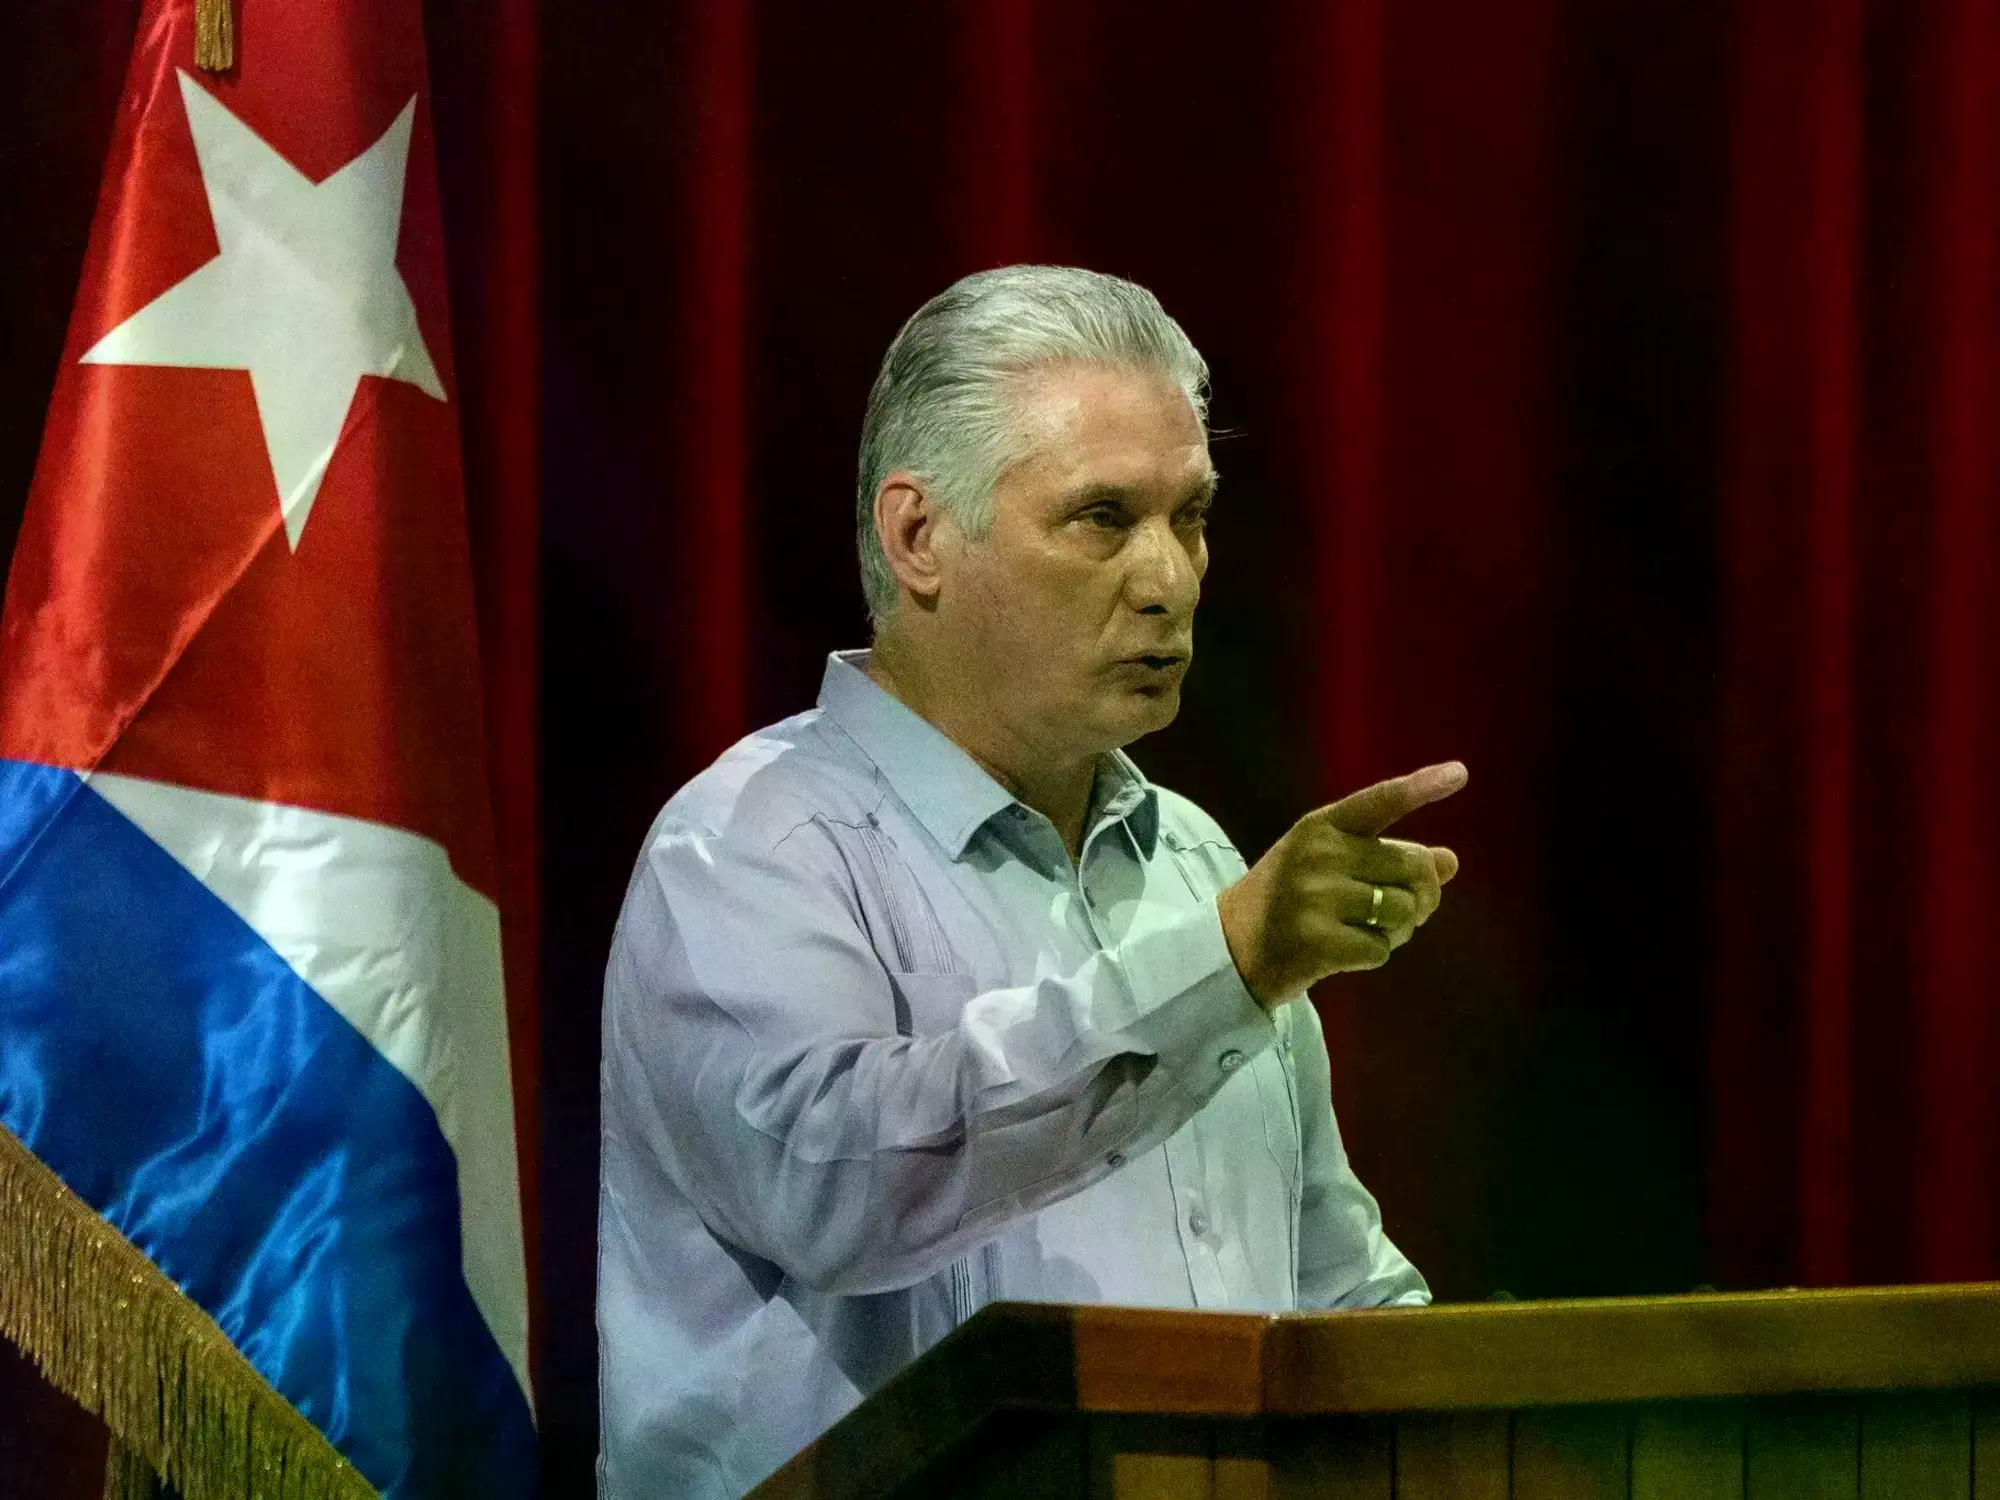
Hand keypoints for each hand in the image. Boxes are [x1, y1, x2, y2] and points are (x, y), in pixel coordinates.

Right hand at [1216, 762, 1466, 1007]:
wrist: (1231, 948)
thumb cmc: (1288, 900)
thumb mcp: (1330, 866)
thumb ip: (1386, 860)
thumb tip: (1450, 861)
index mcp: (1321, 826)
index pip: (1380, 800)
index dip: (1422, 787)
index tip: (1460, 773)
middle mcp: (1319, 853)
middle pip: (1413, 868)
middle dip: (1420, 896)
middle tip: (1398, 912)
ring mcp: (1315, 896)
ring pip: (1403, 911)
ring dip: (1398, 930)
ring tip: (1366, 930)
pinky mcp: (1318, 940)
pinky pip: (1382, 948)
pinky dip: (1373, 955)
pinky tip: (1343, 951)